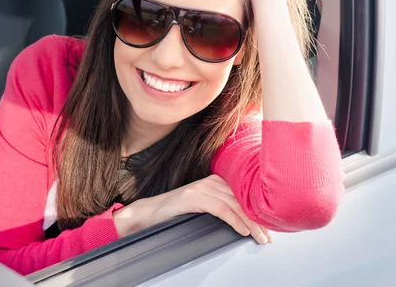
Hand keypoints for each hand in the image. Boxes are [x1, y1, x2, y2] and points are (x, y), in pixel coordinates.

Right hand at [113, 174, 271, 244]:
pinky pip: (221, 209)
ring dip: (250, 223)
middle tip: (269, 236)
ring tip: (260, 237)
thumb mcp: (202, 207)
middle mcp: (210, 181)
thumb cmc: (175, 213)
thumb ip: (221, 207)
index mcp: (214, 181)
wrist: (148, 213)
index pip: (243, 194)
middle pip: (242, 199)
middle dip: (258, 219)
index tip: (270, 226)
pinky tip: (243, 231)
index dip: (258, 211)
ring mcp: (201, 188)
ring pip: (234, 204)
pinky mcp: (193, 197)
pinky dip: (235, 220)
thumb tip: (244, 221)